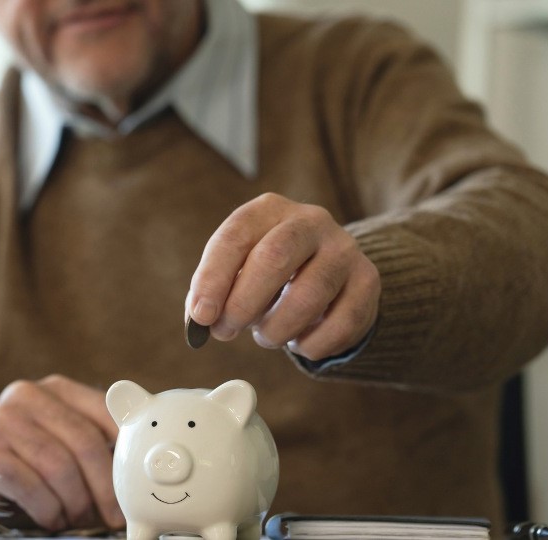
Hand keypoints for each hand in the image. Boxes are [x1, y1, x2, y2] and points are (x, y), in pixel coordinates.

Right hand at [0, 374, 123, 530]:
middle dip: (104, 487)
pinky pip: (31, 486)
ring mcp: (2, 420)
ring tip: (77, 517)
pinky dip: (48, 509)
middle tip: (111, 515)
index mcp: (56, 388)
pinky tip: (51, 517)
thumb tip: (135, 472)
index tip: (133, 484)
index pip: (106, 412)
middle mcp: (27, 395)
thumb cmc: (26, 459)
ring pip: (60, 467)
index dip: (125, 453)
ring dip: (75, 503)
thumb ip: (93, 443)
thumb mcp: (61, 441)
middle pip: (85, 442)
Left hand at [187, 193, 379, 359]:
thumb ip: (213, 293)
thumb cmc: (269, 276)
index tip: (201, 316)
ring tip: (265, 336)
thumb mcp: (237, 272)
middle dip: (243, 303)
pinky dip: (311, 344)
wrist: (328, 277)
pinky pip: (339, 322)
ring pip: (309, 294)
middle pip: (274, 257)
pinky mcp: (368, 281)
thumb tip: (198, 322)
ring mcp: (344, 249)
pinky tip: (299, 342)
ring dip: (277, 328)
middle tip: (225, 331)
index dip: (213, 278)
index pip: (236, 235)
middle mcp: (310, 221)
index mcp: (268, 210)